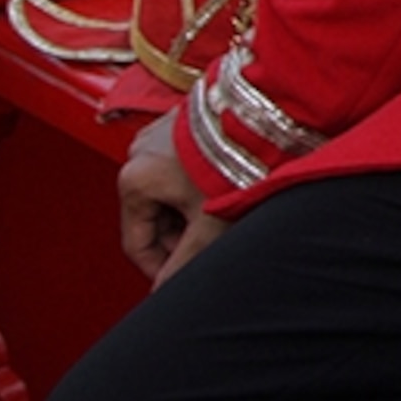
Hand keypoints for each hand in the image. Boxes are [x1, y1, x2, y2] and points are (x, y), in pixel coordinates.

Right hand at [118, 111, 225, 283]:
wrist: (266, 110)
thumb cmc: (234, 159)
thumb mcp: (208, 224)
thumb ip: (183, 263)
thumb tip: (165, 291)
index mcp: (133, 180)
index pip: (135, 242)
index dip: (159, 268)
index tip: (178, 280)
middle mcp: (139, 153)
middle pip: (153, 217)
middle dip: (180, 237)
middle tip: (210, 246)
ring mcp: (159, 134)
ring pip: (169, 192)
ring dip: (191, 211)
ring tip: (223, 216)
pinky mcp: (183, 122)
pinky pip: (181, 168)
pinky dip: (198, 185)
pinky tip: (226, 190)